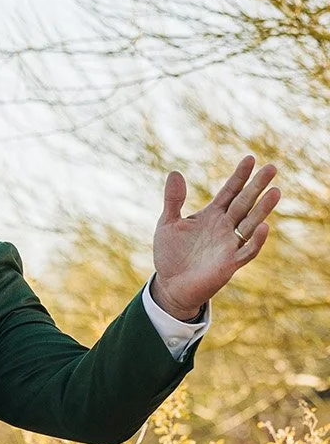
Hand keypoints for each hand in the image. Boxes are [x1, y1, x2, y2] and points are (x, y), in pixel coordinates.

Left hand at [150, 155, 277, 320]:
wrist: (170, 285)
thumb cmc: (170, 254)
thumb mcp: (167, 223)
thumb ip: (173, 200)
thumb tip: (175, 172)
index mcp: (212, 215)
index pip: (230, 191)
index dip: (239, 176)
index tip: (250, 158)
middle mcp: (225, 226)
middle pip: (245, 202)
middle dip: (257, 186)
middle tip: (272, 167)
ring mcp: (230, 244)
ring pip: (252, 223)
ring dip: (264, 208)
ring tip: (275, 191)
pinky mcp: (230, 263)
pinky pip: (248, 250)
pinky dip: (257, 239)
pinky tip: (265, 226)